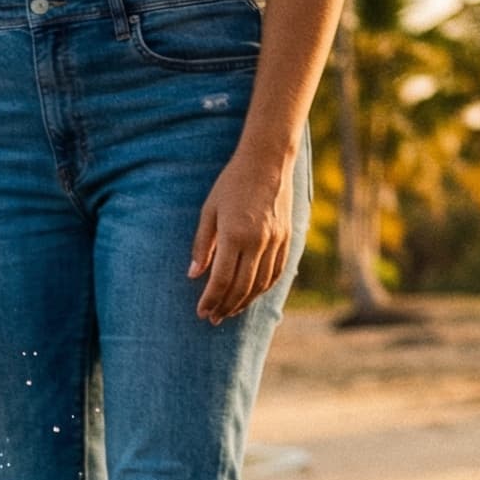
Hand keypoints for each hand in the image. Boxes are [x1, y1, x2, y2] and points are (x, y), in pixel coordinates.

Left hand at [188, 147, 294, 323]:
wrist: (268, 161)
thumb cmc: (231, 183)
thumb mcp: (209, 211)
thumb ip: (202, 245)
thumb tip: (193, 275)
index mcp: (235, 234)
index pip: (222, 279)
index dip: (211, 299)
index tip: (202, 312)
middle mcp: (258, 241)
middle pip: (242, 286)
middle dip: (226, 306)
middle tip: (213, 318)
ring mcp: (276, 241)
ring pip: (261, 283)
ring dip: (245, 301)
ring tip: (230, 311)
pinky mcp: (287, 238)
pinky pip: (276, 272)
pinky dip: (263, 288)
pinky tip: (252, 295)